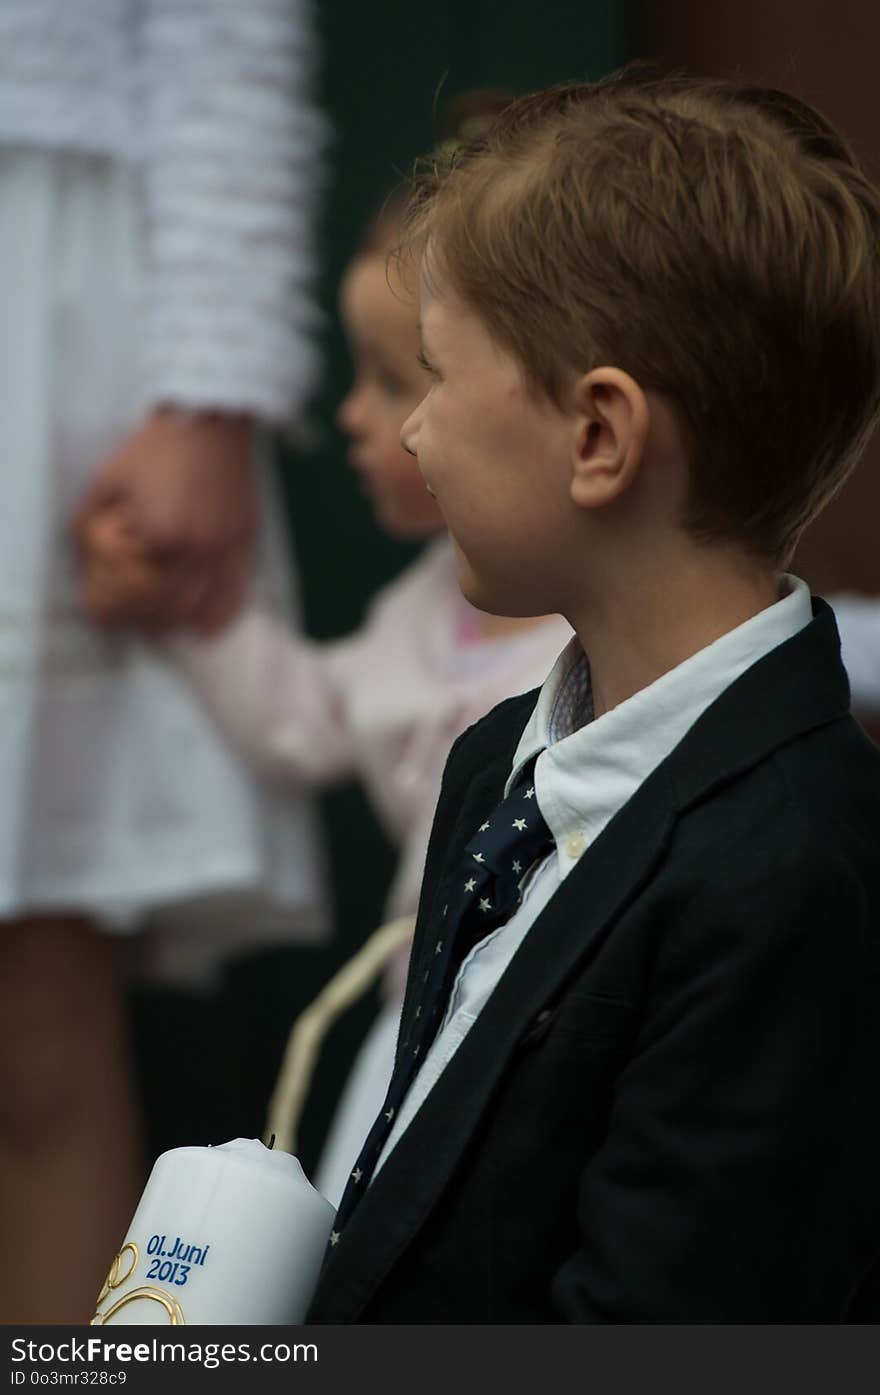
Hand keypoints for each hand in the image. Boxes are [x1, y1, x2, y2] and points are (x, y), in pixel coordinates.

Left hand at [74, 408, 257, 632]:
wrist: (208, 420)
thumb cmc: (156, 447)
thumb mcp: (109, 479)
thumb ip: (91, 519)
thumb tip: (83, 550)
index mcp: (160, 537)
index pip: (143, 594)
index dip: (128, 611)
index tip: (117, 617)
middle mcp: (196, 549)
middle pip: (175, 607)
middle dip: (156, 623)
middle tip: (144, 628)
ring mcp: (225, 547)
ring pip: (207, 606)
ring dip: (187, 623)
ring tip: (174, 628)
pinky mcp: (245, 539)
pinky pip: (237, 589)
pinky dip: (222, 614)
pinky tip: (210, 627)